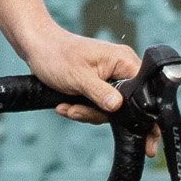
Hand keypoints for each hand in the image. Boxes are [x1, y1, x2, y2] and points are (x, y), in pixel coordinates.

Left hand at [17, 26, 143, 121]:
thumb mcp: (78, 77)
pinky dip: (81, 109)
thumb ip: (100, 93)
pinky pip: (97, 106)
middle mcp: (121, 69)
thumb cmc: (56, 55)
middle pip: (124, 105)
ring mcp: (110, 78)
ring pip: (108, 109)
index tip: (135, 132)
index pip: (143, 91)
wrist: (36, 47)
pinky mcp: (98, 86)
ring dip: (85, 112)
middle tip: (75, 112)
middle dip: (98, 113)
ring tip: (65, 107)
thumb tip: (118, 107)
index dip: (139, 113)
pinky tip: (64, 106)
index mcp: (124, 61)